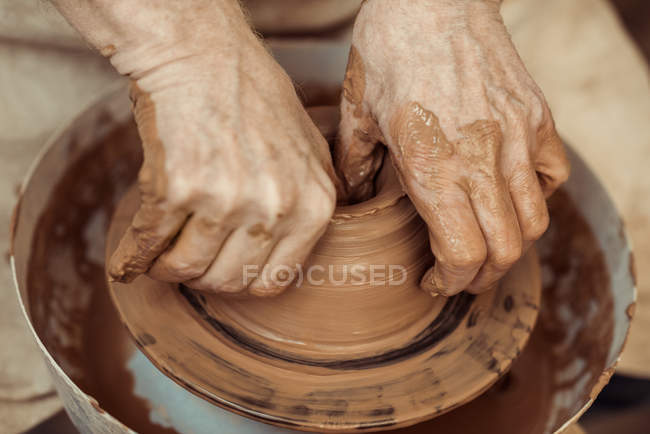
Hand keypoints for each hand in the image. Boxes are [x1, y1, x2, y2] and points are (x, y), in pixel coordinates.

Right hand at [108, 25, 336, 295]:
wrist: (203, 57)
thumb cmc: (255, 97)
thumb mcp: (309, 147)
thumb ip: (317, 195)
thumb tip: (313, 233)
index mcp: (314, 207)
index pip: (272, 282)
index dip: (240, 283)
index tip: (222, 272)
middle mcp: (275, 209)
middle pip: (227, 282)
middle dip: (202, 277)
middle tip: (189, 259)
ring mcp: (228, 201)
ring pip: (186, 269)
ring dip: (167, 268)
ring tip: (162, 255)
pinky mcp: (180, 190)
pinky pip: (148, 245)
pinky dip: (132, 259)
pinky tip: (128, 262)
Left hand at [336, 0, 569, 295]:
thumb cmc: (389, 48)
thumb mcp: (357, 110)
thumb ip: (354, 164)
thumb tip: (351, 200)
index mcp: (434, 167)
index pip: (461, 252)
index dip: (450, 281)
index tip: (434, 282)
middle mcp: (483, 160)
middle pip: (503, 249)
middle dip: (480, 276)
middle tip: (460, 276)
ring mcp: (518, 139)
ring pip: (534, 222)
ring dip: (511, 247)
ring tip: (486, 247)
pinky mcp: (538, 119)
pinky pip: (552, 177)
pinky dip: (536, 199)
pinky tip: (509, 195)